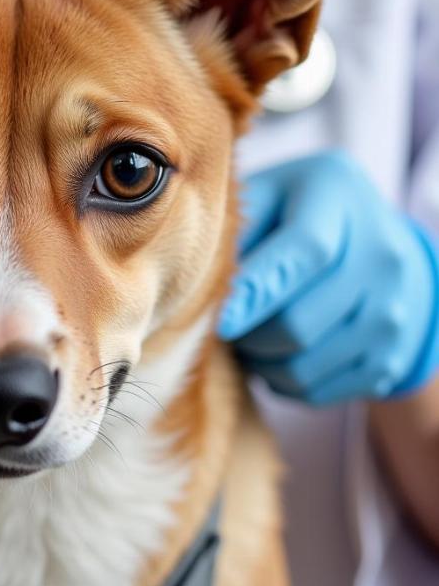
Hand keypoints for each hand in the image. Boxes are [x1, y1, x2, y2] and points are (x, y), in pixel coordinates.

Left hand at [219, 151, 438, 404]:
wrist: (375, 246)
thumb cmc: (293, 214)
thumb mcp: (264, 196)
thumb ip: (234, 227)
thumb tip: (190, 277)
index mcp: (339, 197)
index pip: (304, 253)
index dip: (257, 293)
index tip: (219, 322)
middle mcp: (382, 252)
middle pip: (299, 321)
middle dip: (245, 334)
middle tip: (221, 325)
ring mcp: (395, 308)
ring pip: (304, 363)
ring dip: (259, 361)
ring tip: (245, 337)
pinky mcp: (393, 354)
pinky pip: (319, 390)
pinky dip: (282, 382)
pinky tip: (272, 356)